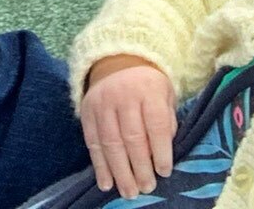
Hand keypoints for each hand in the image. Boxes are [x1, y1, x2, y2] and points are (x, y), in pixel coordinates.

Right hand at [79, 55, 176, 195]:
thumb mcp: (165, 95)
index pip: (156, 124)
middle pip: (132, 137)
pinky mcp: (87, 111)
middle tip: (146, 188)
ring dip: (120, 172)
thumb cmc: (148, 85)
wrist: (117, 61)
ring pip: (110, 143)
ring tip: (129, 192)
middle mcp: (123, 95)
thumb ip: (166, 122)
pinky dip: (99, 166)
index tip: (164, 172)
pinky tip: (106, 183)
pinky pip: (92, 142)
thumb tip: (162, 154)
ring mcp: (102, 103)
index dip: (161, 151)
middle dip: (140, 167)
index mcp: (148, 89)